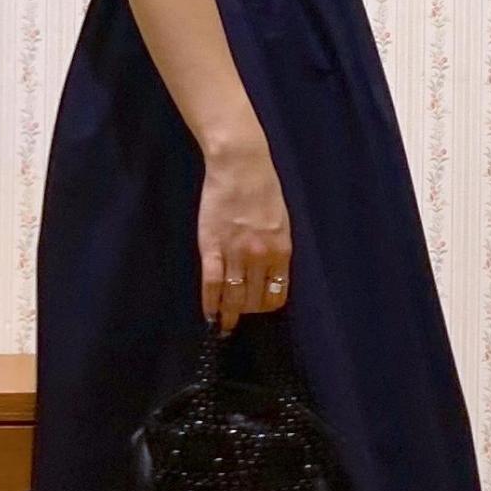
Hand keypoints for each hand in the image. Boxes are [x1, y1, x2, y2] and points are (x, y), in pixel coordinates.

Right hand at [198, 136, 292, 331]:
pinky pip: (211, 283)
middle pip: (253, 300)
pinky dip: (209, 302)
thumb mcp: (281, 222)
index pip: (276, 295)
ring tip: (223, 324)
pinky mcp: (211, 247)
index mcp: (281, 251)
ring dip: (228, 314)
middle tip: (237, 318)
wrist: (241, 165)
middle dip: (246, 312)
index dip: (265, 307)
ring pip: (233, 296)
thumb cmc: (263, 189)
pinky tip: (209, 314)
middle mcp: (260, 257)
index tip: (257, 311)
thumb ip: (277, 250)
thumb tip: (271, 275)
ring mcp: (235, 253)